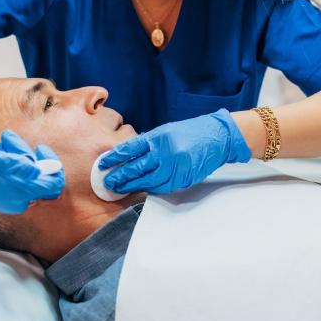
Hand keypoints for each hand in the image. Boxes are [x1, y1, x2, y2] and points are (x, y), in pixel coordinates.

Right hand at [0, 129, 64, 213]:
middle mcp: (21, 200)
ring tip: (0, 146)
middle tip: (10, 144)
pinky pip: (21, 178)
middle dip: (28, 155)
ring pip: (30, 174)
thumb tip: (36, 169)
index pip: (54, 184)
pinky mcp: (9, 197)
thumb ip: (15, 163)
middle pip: (41, 175)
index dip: (52, 164)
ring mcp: (15, 200)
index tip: (40, 149)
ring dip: (17, 155)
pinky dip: (13, 165)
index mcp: (19, 191)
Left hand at [99, 109, 250, 193]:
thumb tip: (128, 155)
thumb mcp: (166, 132)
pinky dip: (150, 188)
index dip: (114, 158)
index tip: (102, 164)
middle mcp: (166, 152)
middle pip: (137, 168)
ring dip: (132, 186)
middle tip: (108, 182)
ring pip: (148, 181)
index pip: (130, 149)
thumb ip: (149, 144)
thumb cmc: (190, 133)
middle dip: (120, 176)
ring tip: (120, 188)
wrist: (217, 137)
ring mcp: (176, 166)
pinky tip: (141, 189)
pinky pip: (162, 187)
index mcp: (159, 137)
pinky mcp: (184, 178)